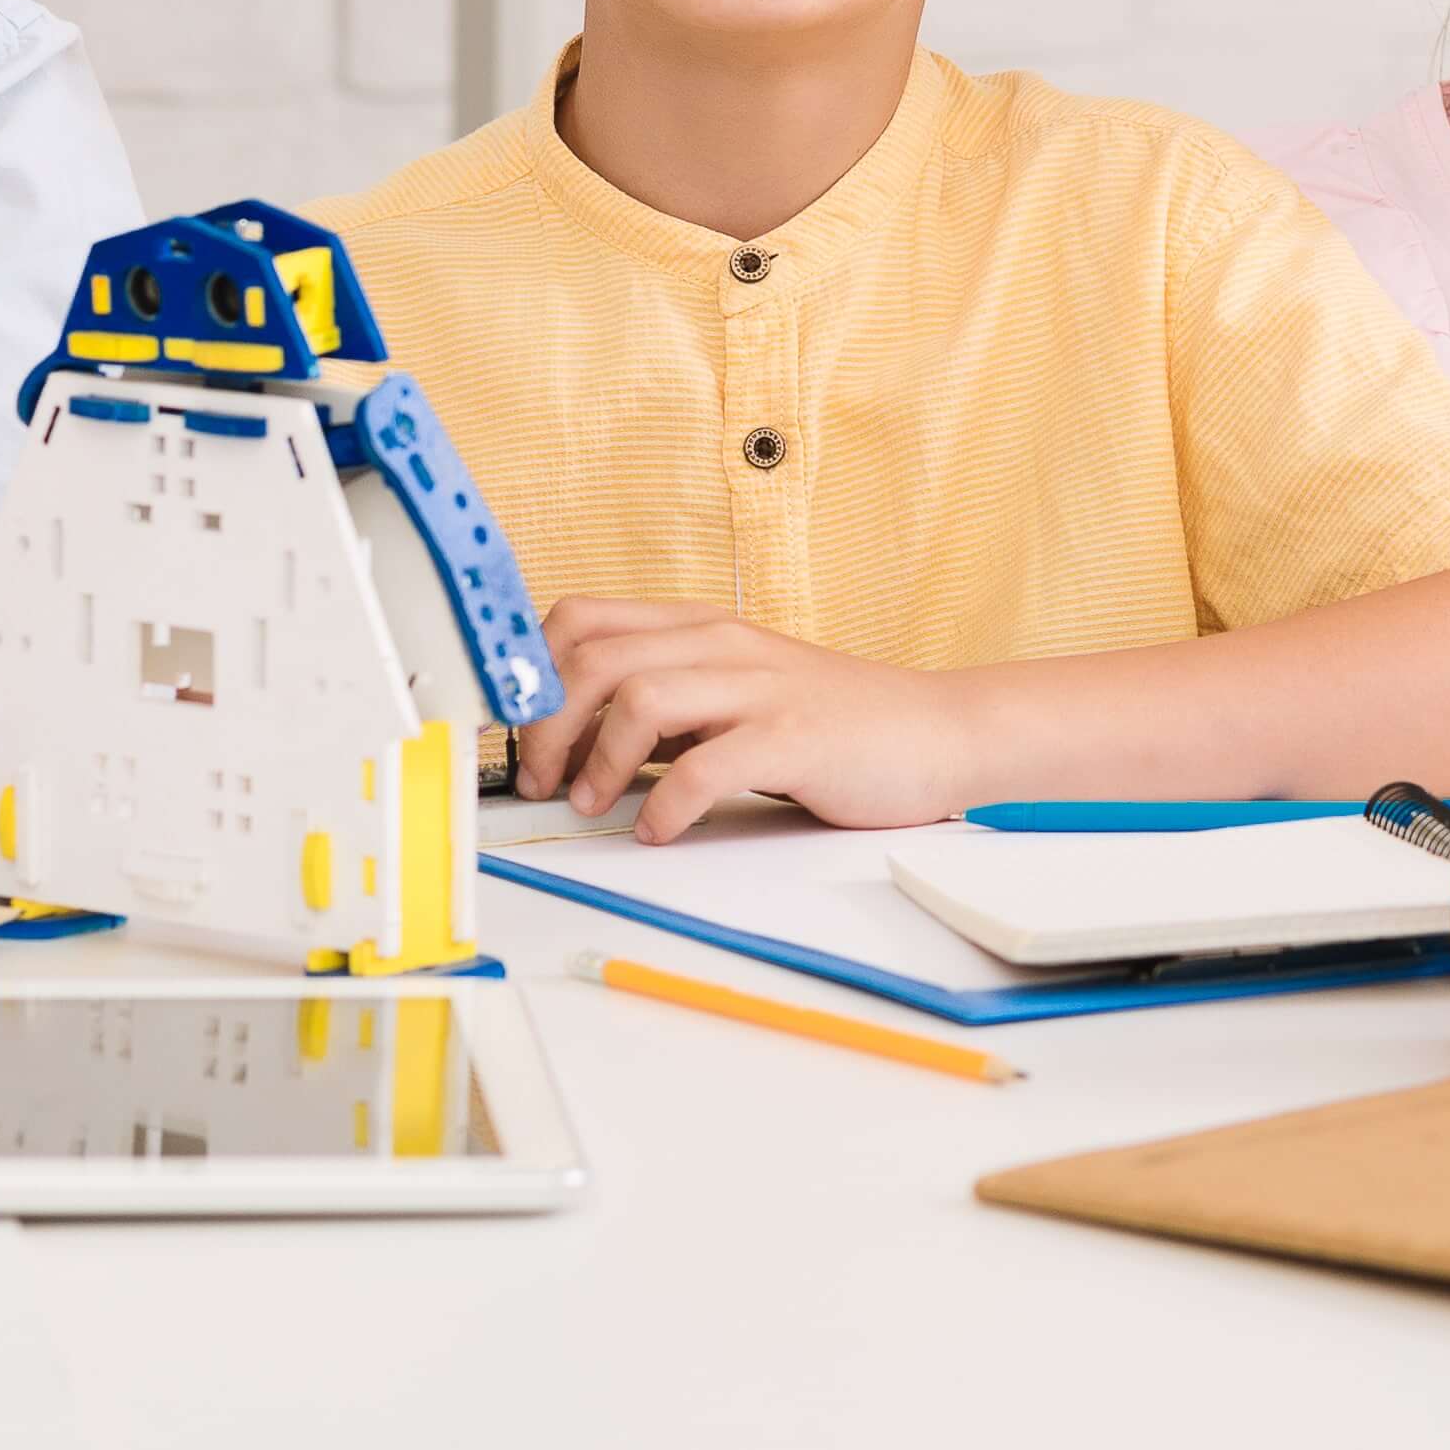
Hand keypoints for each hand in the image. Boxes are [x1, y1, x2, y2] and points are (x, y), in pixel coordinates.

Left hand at [511, 595, 991, 846]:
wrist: (936, 731)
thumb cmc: (829, 723)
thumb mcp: (731, 694)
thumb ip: (661, 705)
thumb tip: (568, 742)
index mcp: (697, 627)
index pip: (577, 618)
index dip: (529, 675)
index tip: (513, 732)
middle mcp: (720, 643)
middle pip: (591, 659)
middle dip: (544, 728)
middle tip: (539, 782)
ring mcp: (758, 685)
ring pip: (639, 699)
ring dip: (596, 763)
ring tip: (592, 805)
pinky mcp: (793, 735)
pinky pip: (705, 766)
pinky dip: (664, 807)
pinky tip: (659, 831)